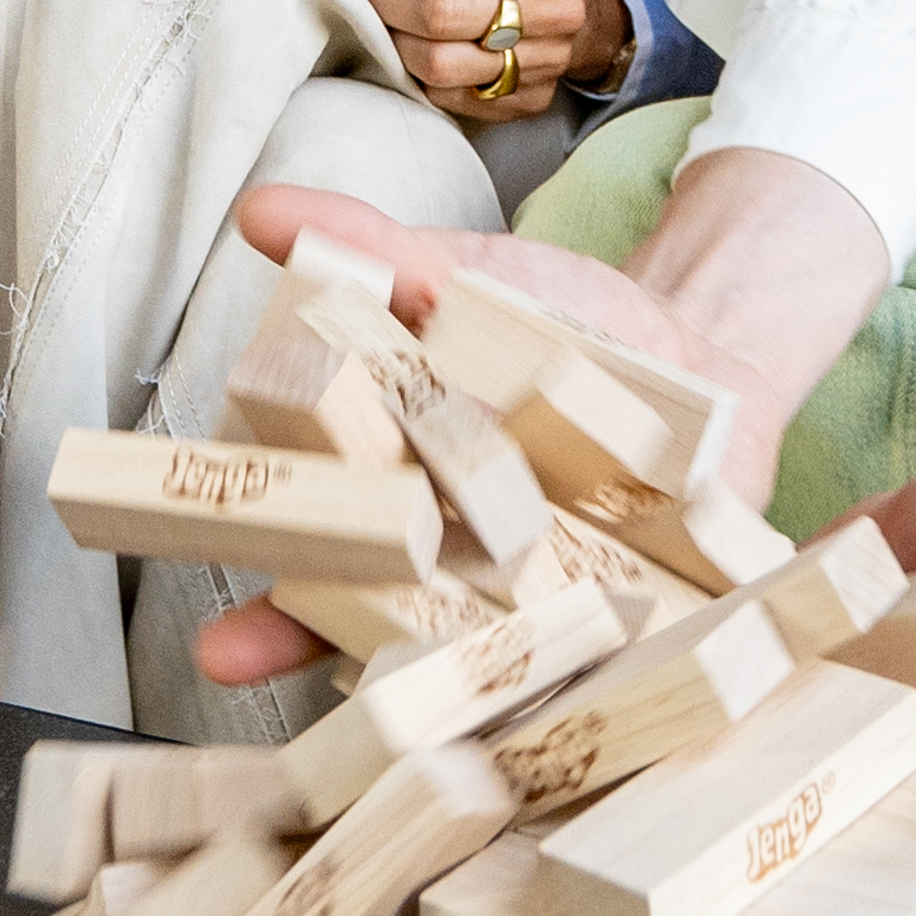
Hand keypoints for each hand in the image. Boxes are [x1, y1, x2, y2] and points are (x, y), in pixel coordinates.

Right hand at [183, 175, 791, 691]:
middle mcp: (463, 569)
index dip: (264, 608)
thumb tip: (263, 213)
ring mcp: (550, 597)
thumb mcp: (466, 278)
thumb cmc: (563, 324)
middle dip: (324, 658)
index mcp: (402, 500)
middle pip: (382, 630)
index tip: (216, 647)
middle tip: (262, 674)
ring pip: (488, 664)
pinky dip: (596, 678)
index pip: (319, 563)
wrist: (698, 341)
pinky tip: (578, 691)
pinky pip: (612, 662)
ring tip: (429, 703)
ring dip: (456, 688)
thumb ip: (371, 254)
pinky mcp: (643, 611)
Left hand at [355, 0, 625, 127]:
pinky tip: (413, 46)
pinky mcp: (528, 100)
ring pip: (439, 64)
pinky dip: (418, 73)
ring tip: (384, 16)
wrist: (557, 9)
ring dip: (394, 39)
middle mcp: (555, 8)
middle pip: (441, 14)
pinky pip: (449, 97)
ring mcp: (546, 60)